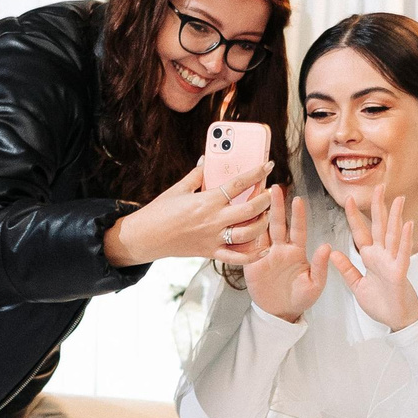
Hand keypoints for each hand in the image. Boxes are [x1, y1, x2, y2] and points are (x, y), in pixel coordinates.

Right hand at [104, 162, 273, 266]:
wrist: (146, 237)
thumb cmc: (160, 211)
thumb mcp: (178, 189)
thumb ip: (197, 175)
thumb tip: (207, 160)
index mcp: (207, 201)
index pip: (238, 184)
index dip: (256, 174)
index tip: (268, 166)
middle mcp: (213, 220)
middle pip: (249, 210)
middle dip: (265, 199)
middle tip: (271, 191)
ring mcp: (213, 238)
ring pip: (247, 234)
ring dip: (262, 223)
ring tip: (266, 214)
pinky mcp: (210, 252)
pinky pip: (236, 258)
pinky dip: (253, 256)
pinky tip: (264, 249)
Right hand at [243, 191, 328, 321]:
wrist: (280, 313)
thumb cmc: (300, 298)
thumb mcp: (315, 285)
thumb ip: (320, 266)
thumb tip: (327, 246)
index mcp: (297, 251)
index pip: (298, 229)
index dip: (298, 215)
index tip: (297, 200)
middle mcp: (280, 249)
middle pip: (278, 224)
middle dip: (276, 206)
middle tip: (274, 188)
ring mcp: (264, 254)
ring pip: (261, 231)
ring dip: (258, 215)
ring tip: (254, 198)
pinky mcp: (250, 263)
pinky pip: (246, 247)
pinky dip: (243, 234)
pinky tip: (240, 220)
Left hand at [326, 191, 417, 331]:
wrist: (395, 320)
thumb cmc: (380, 304)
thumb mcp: (356, 285)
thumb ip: (346, 269)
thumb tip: (334, 254)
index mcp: (370, 258)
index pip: (361, 233)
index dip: (354, 216)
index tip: (348, 200)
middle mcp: (382, 256)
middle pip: (379, 227)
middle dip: (378, 207)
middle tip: (379, 187)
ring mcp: (392, 262)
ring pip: (393, 234)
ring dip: (395, 216)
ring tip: (397, 199)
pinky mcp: (400, 272)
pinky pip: (402, 253)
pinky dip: (405, 238)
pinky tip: (407, 224)